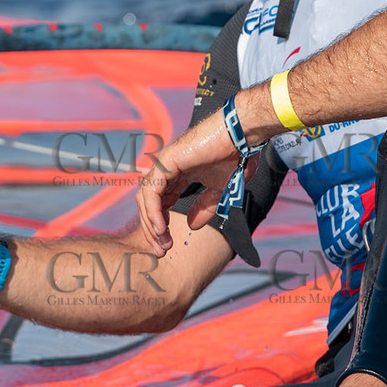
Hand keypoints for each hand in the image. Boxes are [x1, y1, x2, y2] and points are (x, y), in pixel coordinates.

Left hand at [136, 109, 250, 255]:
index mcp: (179, 176)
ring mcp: (163, 166)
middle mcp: (167, 171)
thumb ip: (205, 208)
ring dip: (151, 225)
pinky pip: (151, 193)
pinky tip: (161, 228)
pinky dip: (153, 212)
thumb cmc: (235, 155)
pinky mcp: (165, 163)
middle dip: (152, 230)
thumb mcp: (219, 191)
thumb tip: (192, 226)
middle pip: (149, 205)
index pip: (161, 204)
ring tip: (162, 242)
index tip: (168, 245)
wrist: (241, 135)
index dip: (162, 226)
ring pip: (146, 200)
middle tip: (161, 250)